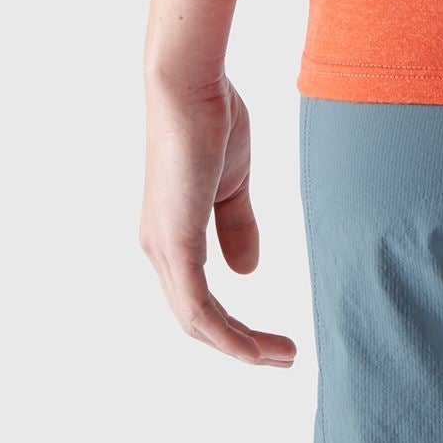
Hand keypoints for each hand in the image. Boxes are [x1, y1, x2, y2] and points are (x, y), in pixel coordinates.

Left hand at [140, 72, 295, 365]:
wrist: (191, 86)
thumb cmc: (210, 119)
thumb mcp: (233, 182)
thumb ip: (238, 225)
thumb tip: (246, 271)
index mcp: (172, 235)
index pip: (199, 298)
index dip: (234, 325)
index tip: (273, 337)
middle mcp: (160, 249)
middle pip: (196, 321)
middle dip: (240, 345)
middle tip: (282, 356)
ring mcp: (164, 249)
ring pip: (197, 323)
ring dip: (240, 347)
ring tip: (281, 356)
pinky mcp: (176, 244)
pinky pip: (198, 309)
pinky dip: (228, 335)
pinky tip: (255, 347)